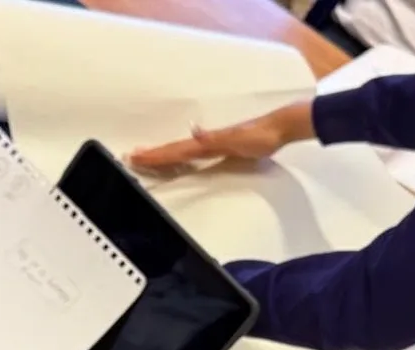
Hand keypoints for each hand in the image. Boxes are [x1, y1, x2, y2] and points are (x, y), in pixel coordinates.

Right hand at [129, 102, 315, 170]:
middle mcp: (207, 141)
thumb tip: (192, 132)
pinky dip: (183, 154)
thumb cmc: (261, 135)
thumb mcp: (236, 138)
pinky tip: (183, 153)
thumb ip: (212, 137)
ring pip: (183, 150)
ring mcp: (215, 143)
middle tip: (132, 157)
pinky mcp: (224, 146)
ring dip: (165, 154)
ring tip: (149, 156)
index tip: (135, 157)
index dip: (156, 155)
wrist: (282, 126)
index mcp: (207, 141)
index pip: (175, 150)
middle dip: (154, 154)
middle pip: (175, 149)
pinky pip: (196, 152)